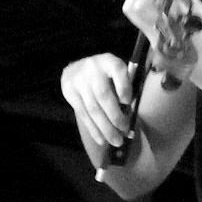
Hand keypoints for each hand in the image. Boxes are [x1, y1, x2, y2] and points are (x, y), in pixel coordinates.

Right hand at [59, 50, 139, 165]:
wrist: (77, 68)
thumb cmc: (105, 74)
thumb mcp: (116, 72)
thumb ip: (124, 86)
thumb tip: (131, 113)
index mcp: (109, 61)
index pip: (117, 71)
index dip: (123, 86)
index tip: (127, 102)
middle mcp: (92, 69)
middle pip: (103, 95)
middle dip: (115, 116)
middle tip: (125, 130)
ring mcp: (78, 81)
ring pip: (93, 109)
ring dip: (105, 128)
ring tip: (116, 141)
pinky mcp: (70, 93)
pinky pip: (83, 114)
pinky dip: (93, 129)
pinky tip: (101, 139)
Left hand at [122, 0, 201, 96]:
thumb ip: (194, 6)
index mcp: (167, 32)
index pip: (141, 6)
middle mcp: (155, 37)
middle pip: (131, 9)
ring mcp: (156, 42)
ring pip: (138, 14)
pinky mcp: (160, 43)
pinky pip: (150, 21)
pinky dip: (156, 6)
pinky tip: (175, 2)